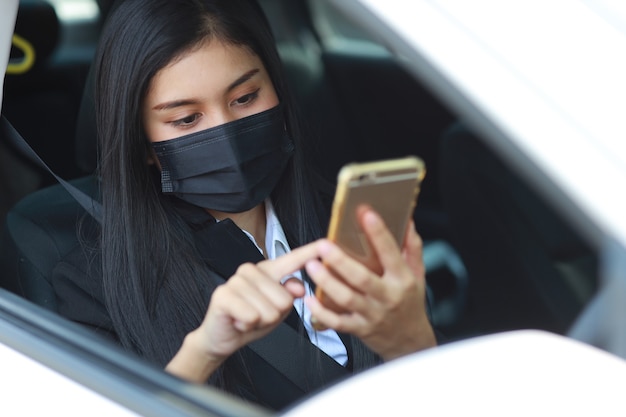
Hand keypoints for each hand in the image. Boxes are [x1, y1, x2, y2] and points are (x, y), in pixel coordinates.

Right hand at [166, 240, 322, 381]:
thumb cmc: (252, 319)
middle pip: (284, 299)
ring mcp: (236, 281)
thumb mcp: (279, 309)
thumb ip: (290, 295)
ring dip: (260, 321)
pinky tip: (238, 320)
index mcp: (269, 271)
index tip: (326, 243)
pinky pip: (252, 316)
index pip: (293, 259)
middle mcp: (252, 270)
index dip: (310, 252)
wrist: (223, 336)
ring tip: (248, 317)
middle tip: (258, 314)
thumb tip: (298, 287)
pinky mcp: (223, 295)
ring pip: (269, 310)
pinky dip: (247, 325)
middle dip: (274, 315)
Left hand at [305, 209, 435, 360]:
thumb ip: (412, 247)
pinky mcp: (360, 329)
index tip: (365, 214)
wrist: (412, 342)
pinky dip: (321, 312)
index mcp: (402, 279)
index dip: (379, 233)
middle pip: (362, 278)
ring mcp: (372, 314)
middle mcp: (387, 297)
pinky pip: (338, 322)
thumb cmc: (411, 304)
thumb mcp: (418, 274)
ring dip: (327, 282)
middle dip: (341, 261)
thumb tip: (408, 221)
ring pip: (346, 298)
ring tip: (312, 266)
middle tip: (324, 245)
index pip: (391, 253)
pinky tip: (310, 298)